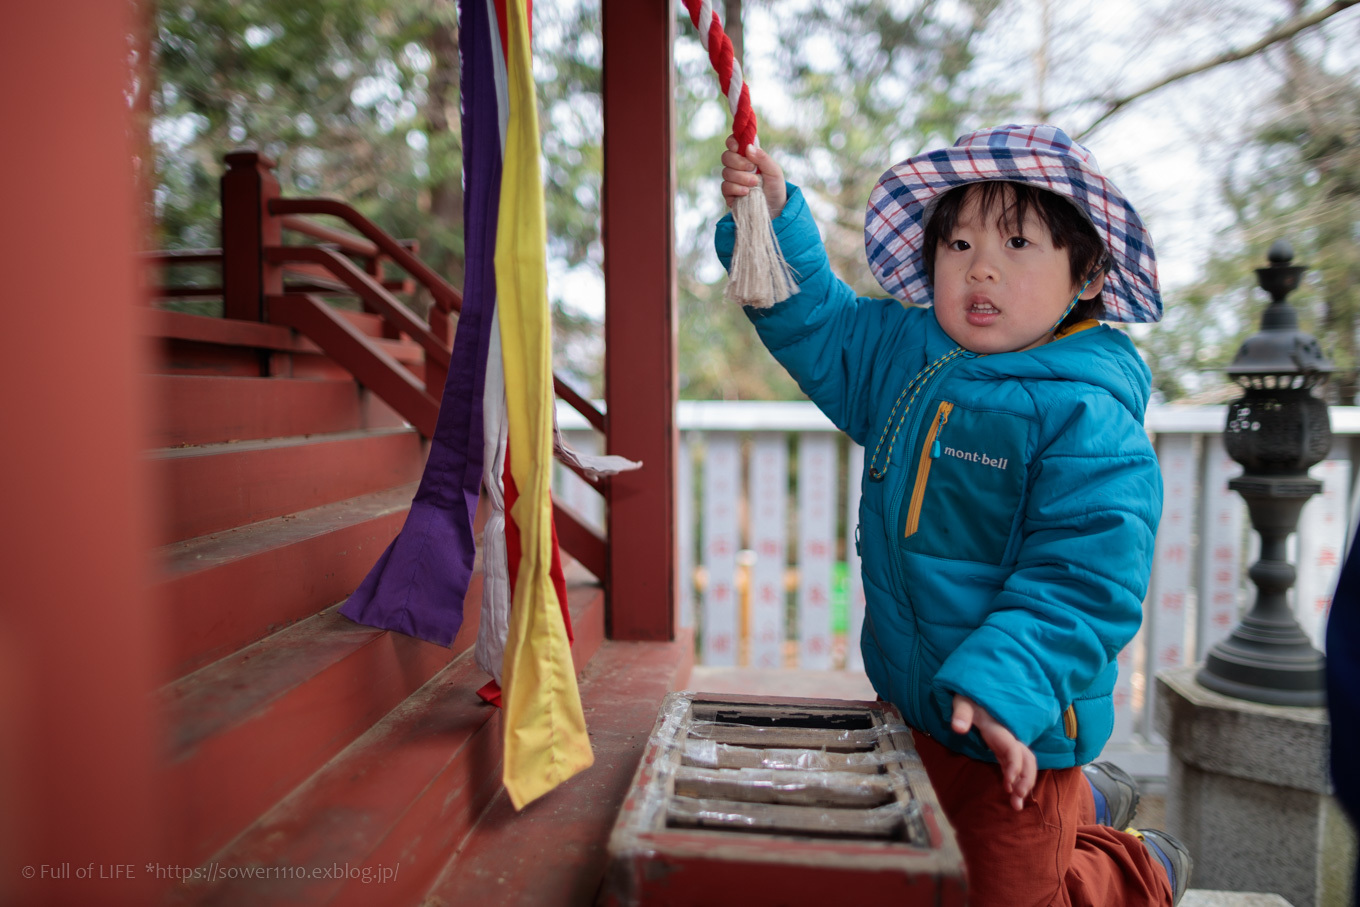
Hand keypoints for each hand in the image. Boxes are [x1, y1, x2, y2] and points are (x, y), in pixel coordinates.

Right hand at [720, 135, 786, 218]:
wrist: (775, 210)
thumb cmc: (775, 188)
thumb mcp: (774, 171)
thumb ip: (763, 158)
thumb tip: (748, 147)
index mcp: (748, 157)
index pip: (733, 143)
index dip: (732, 142)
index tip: (738, 147)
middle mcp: (737, 167)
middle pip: (726, 156)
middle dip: (738, 162)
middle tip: (752, 168)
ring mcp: (732, 180)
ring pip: (726, 172)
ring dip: (741, 177)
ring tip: (755, 183)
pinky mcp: (729, 194)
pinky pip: (725, 187)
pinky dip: (736, 188)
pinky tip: (746, 192)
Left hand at [951, 694, 1036, 811]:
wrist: (973, 690)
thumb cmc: (968, 695)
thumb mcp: (962, 700)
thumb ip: (961, 713)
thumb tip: (958, 728)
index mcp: (999, 728)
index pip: (1013, 749)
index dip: (1015, 767)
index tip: (1009, 784)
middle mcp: (1008, 736)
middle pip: (1026, 759)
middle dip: (1025, 780)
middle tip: (1017, 800)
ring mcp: (1006, 742)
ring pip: (1023, 764)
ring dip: (1023, 783)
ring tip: (1016, 805)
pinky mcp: (1001, 746)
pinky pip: (1013, 764)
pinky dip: (1015, 778)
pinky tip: (1010, 791)